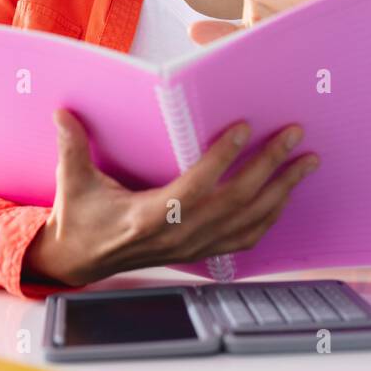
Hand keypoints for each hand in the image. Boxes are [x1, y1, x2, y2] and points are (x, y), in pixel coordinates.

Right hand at [22, 108, 319, 286]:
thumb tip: (62, 110)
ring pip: (249, 220)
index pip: (196, 187)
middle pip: (235, 202)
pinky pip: (246, 237)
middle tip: (294, 135)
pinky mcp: (201, 250)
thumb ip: (71, 145)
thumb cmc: (80, 215)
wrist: (81, 259)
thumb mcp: (72, 180)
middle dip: (270, 167)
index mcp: (149, 216)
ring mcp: (194, 246)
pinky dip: (272, 216)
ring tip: (308, 162)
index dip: (223, 158)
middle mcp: (178, 235)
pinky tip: (287, 194)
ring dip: (282, 190)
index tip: (245, 128)